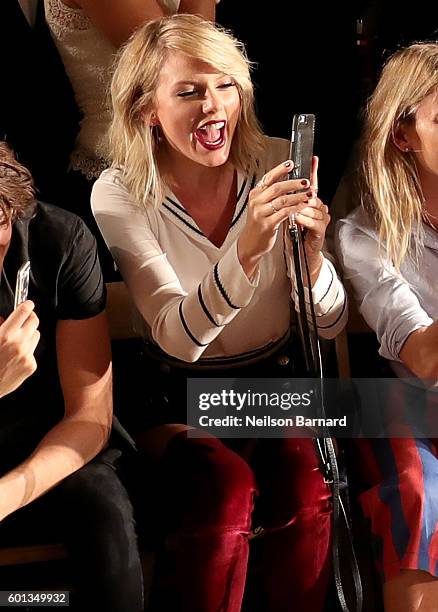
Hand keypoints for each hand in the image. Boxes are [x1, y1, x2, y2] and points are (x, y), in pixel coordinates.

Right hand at [0, 301, 39, 398]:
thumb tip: (5, 318)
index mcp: (5, 334)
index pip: (24, 311)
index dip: (27, 305)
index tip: (28, 304)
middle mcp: (18, 344)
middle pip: (34, 321)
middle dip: (29, 318)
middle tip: (23, 320)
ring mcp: (26, 355)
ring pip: (36, 335)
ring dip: (28, 335)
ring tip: (16, 341)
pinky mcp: (31, 366)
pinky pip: (33, 351)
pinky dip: (26, 351)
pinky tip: (15, 357)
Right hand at [237, 160, 311, 277]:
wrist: (251, 243)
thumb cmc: (258, 224)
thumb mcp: (261, 205)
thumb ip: (271, 194)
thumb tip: (289, 181)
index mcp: (255, 194)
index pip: (268, 178)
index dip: (280, 169)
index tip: (291, 164)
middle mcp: (257, 202)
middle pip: (277, 187)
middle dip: (294, 183)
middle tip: (305, 182)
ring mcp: (261, 213)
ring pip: (282, 200)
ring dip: (298, 196)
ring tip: (308, 194)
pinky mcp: (267, 224)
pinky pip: (284, 213)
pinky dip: (295, 208)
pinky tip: (302, 206)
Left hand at [294, 157, 329, 278]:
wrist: (301, 252)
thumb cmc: (295, 232)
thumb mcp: (289, 212)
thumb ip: (289, 200)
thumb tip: (280, 185)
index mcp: (311, 202)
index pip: (312, 185)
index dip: (313, 172)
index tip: (313, 160)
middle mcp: (319, 208)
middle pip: (313, 196)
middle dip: (302, 195)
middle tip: (293, 194)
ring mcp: (322, 219)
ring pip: (313, 208)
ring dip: (301, 208)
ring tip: (292, 210)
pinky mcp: (321, 230)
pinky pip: (314, 222)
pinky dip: (305, 219)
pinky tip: (297, 218)